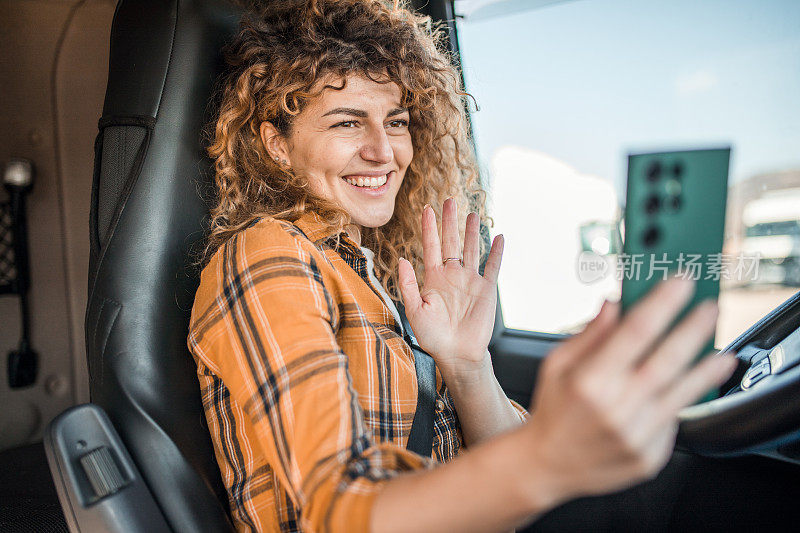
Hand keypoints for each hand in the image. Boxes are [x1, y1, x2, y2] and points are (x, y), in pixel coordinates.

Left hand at [397, 198, 503, 383]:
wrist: (457, 354)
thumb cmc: (432, 336)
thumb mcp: (415, 310)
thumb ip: (408, 285)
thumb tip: (402, 260)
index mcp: (433, 278)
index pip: (430, 247)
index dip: (429, 228)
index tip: (427, 209)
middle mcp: (452, 275)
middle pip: (451, 242)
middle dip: (450, 222)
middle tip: (450, 201)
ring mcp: (470, 281)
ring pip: (472, 250)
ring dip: (472, 232)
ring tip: (472, 213)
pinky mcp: (486, 290)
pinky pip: (492, 267)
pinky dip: (496, 252)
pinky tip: (497, 237)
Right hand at [517, 278, 737, 508]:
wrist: (547, 466)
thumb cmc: (553, 410)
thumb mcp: (556, 366)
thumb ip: (589, 335)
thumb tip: (614, 302)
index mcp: (589, 381)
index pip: (636, 332)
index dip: (662, 303)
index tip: (680, 283)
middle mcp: (615, 409)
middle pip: (667, 360)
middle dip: (693, 330)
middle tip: (710, 308)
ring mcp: (635, 436)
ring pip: (682, 395)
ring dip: (706, 371)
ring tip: (722, 353)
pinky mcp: (649, 458)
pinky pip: (673, 423)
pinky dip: (681, 404)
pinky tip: (688, 390)